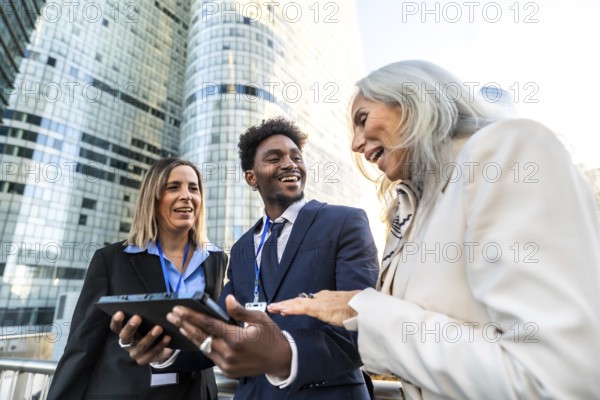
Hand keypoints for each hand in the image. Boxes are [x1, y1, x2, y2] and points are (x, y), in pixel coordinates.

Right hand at [110, 311, 173, 364]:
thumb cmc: (148, 329)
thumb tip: (148, 305)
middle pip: (125, 337)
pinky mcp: (144, 360)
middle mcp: (126, 344)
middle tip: (138, 317)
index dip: (116, 321)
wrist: (157, 346)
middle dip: (131, 327)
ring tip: (159, 328)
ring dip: (149, 337)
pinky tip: (167, 337)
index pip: (115, 327)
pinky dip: (160, 345)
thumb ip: (144, 316)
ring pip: (140, 346)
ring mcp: (135, 353)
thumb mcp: (145, 322)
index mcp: (123, 332)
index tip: (120, 312)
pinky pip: (152, 353)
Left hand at [166, 294, 291, 377]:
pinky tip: (195, 337)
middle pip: (201, 336)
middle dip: (185, 324)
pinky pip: (210, 355)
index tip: (179, 309)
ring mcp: (227, 364)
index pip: (209, 324)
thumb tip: (228, 299)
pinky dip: (201, 345)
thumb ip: (240, 311)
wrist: (280, 360)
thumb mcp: (260, 319)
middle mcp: (229, 353)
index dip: (192, 316)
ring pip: (203, 347)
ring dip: (190, 335)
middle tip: (172, 315)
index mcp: (237, 338)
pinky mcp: (227, 370)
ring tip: (179, 324)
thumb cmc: (271, 337)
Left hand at [267, 290, 360, 325]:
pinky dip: (292, 309)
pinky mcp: (321, 308)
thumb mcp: (341, 309)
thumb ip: (332, 311)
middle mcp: (319, 298)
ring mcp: (319, 302)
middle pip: (298, 301)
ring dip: (284, 306)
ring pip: (297, 304)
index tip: (282, 307)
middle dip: (284, 304)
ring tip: (272, 308)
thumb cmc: (355, 308)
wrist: (363, 306)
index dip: (292, 304)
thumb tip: (329, 314)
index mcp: (324, 298)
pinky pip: (303, 309)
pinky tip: (283, 311)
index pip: (304, 302)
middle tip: (271, 307)